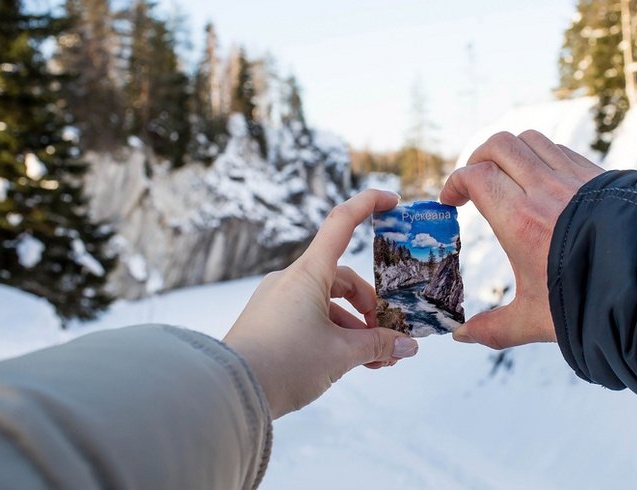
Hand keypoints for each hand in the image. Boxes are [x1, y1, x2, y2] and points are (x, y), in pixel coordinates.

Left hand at [223, 190, 418, 418]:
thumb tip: (407, 347)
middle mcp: (291, 280)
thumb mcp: (340, 354)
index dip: (368, 204)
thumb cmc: (284, 363)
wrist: (229, 392)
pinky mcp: (270, 322)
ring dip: (355, 328)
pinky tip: (350, 363)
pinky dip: (333, 335)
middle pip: (342, 279)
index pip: (341, 222)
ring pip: (327, 304)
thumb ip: (378, 346)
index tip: (393, 201)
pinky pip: (310, 318)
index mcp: (308, 273)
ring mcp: (278, 301)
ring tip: (377, 361)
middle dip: (370, 308)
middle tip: (389, 338)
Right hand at [440, 130, 602, 348]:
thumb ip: (495, 328)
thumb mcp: (534, 320)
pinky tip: (540, 183)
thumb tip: (464, 337)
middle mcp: (544, 191)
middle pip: (499, 146)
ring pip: (530, 140)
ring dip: (509, 153)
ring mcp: (573, 178)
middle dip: (477, 158)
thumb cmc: (590, 302)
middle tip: (472, 184)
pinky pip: (559, 150)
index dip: (455, 183)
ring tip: (505, 178)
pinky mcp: (597, 176)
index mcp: (520, 221)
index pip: (476, 176)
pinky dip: (540, 156)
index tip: (450, 202)